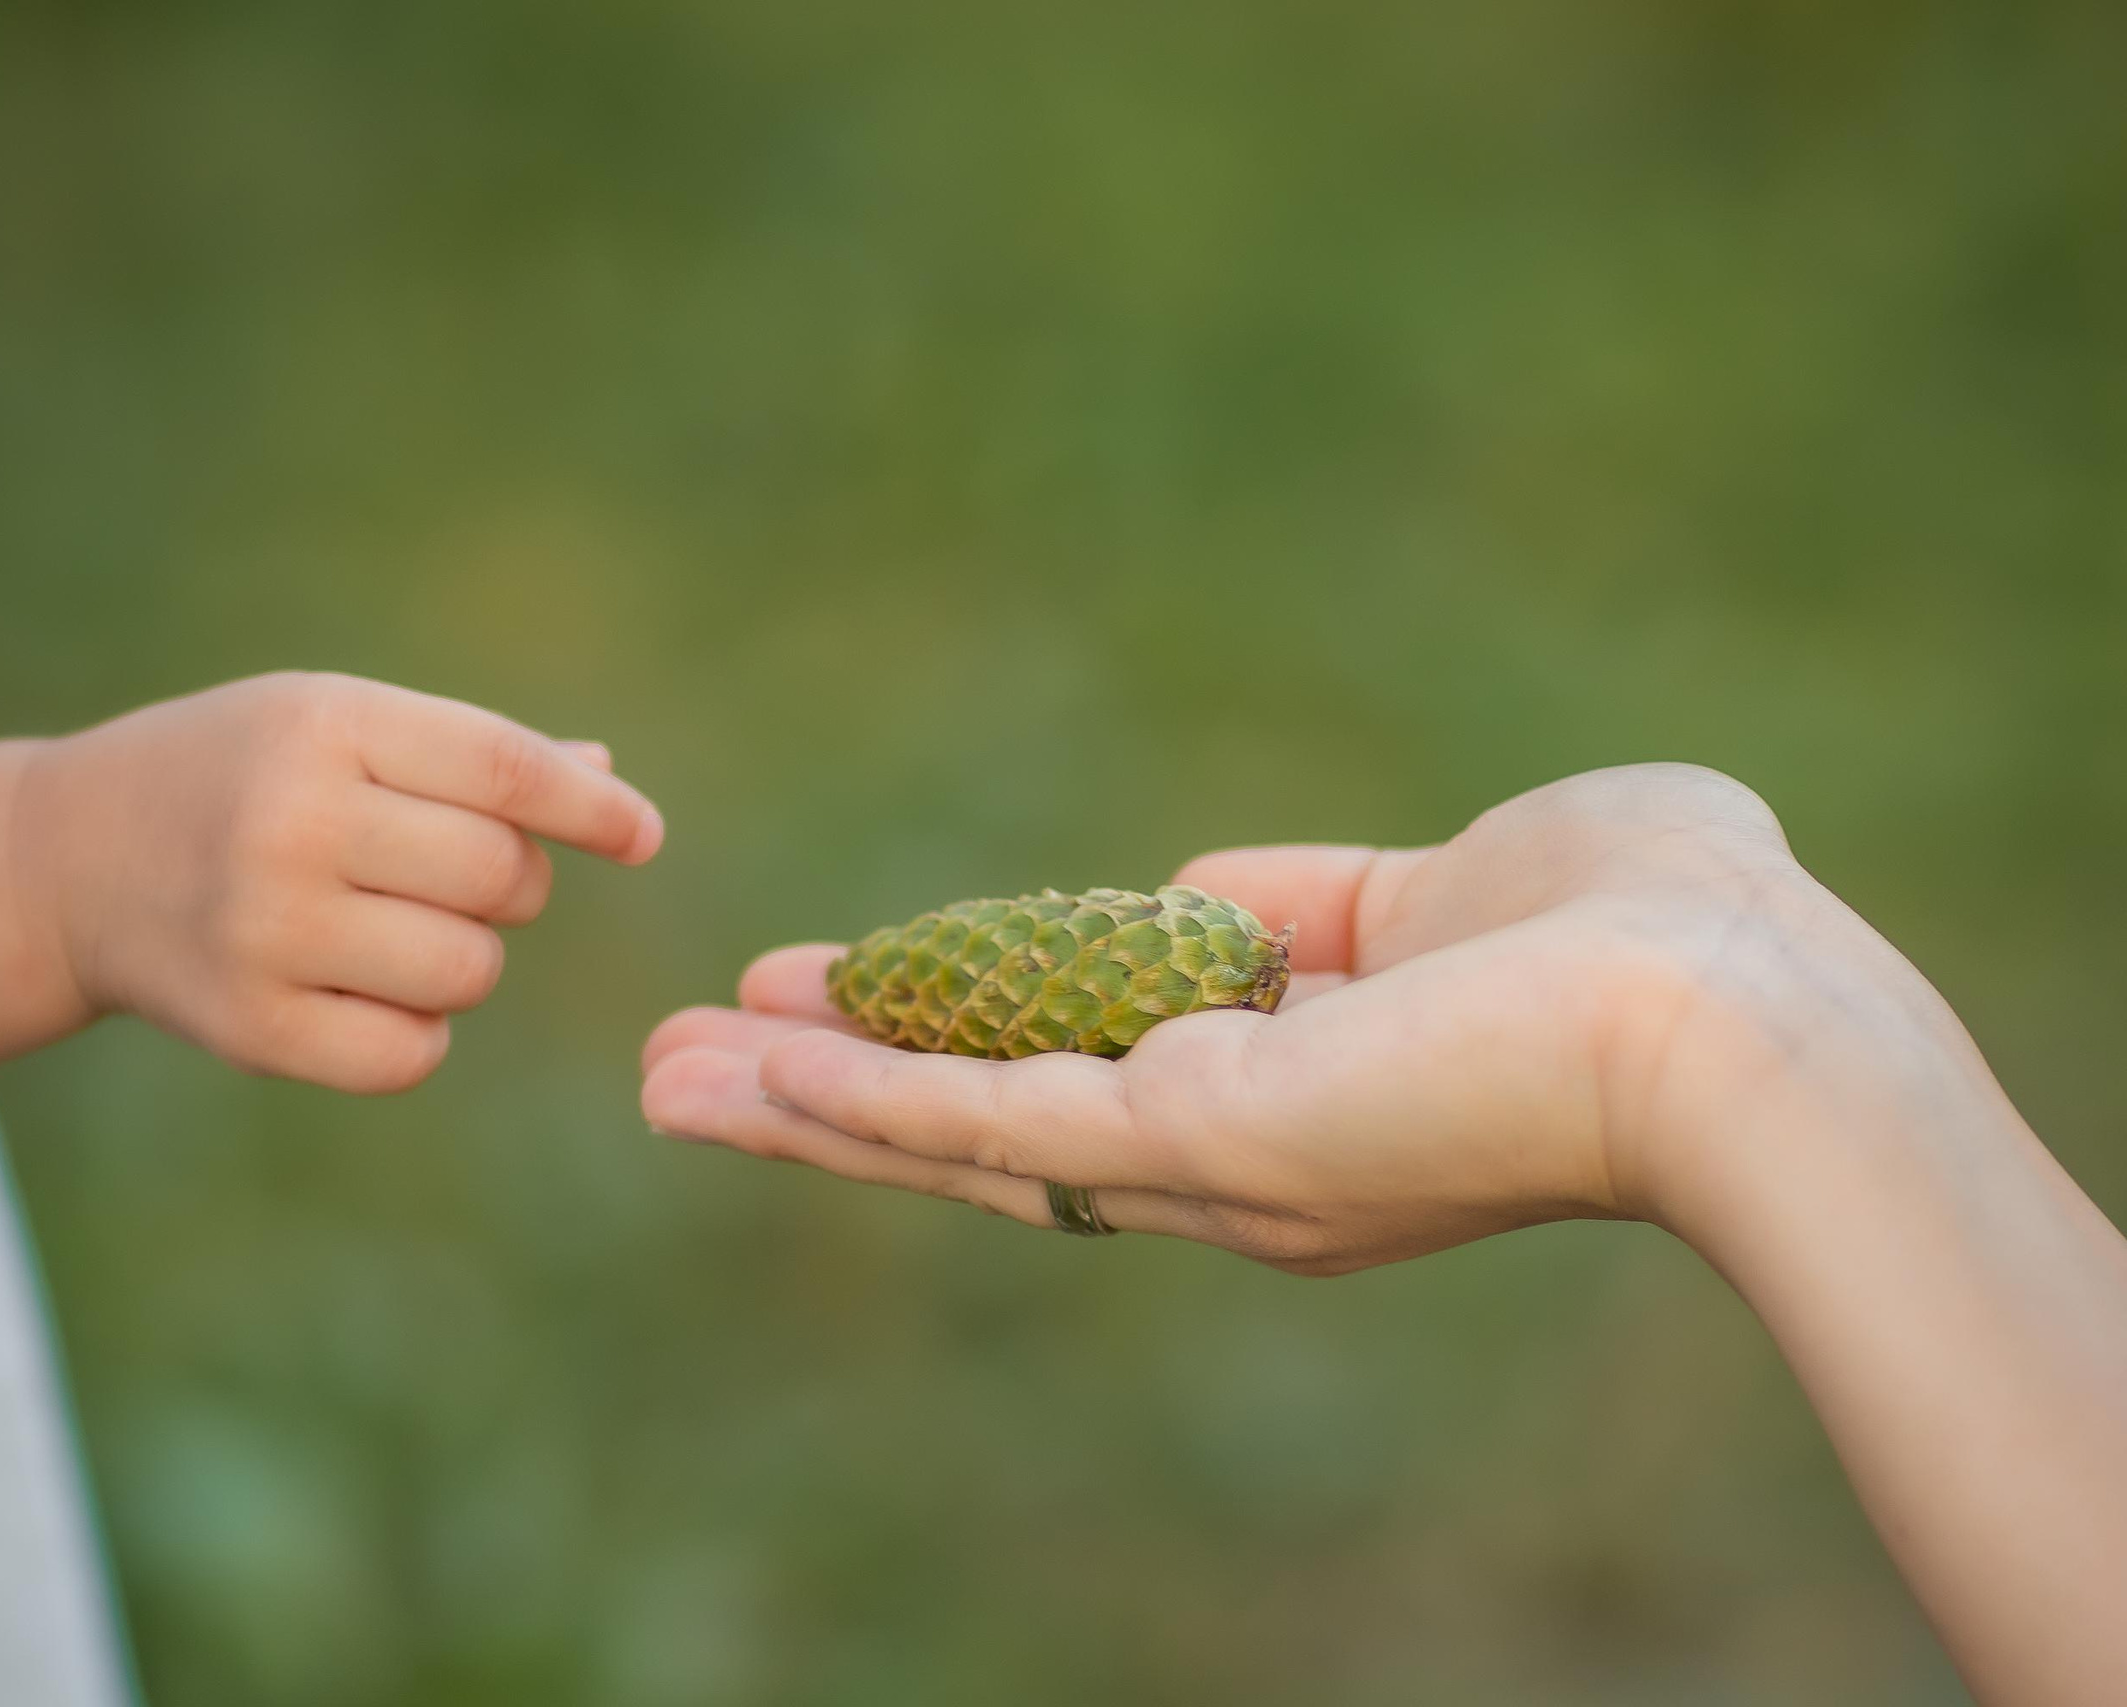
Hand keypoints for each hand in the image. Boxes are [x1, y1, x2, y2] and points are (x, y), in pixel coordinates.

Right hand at [16, 671, 662, 1092]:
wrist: (71, 861)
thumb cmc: (240, 775)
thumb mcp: (336, 724)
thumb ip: (470, 755)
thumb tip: (607, 786)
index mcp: (325, 726)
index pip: (503, 769)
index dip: (591, 810)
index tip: (642, 836)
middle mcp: (293, 824)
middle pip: (503, 878)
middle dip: (512, 883)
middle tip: (447, 873)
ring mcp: (267, 930)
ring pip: (470, 970)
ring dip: (466, 958)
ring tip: (396, 927)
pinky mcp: (250, 1027)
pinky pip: (412, 1052)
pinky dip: (417, 1032)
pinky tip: (364, 991)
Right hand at [641, 763, 1984, 1270]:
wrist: (1739, 1008)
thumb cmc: (1654, 928)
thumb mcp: (1451, 877)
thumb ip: (1318, 893)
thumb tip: (1202, 896)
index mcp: (1298, 1091)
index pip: (1080, 1062)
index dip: (948, 1027)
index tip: (836, 985)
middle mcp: (1234, 1158)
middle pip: (985, 1128)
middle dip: (829, 1096)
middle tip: (681, 1064)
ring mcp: (1206, 1162)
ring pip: (957, 1139)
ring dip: (800, 1106)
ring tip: (659, 1077)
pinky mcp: (1193, 1145)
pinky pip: (992, 1122)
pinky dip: (863, 1096)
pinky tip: (755, 1068)